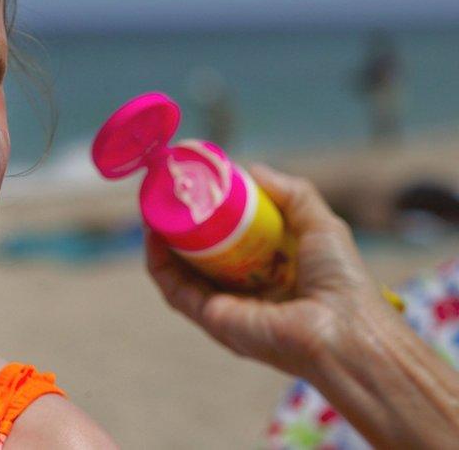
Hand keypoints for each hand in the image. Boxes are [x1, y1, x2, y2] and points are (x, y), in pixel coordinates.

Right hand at [146, 163, 395, 378]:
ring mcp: (224, 308)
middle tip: (168, 197)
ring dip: (162, 243)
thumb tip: (251, 170)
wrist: (344, 329)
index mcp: (269, 276)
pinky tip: (154, 235)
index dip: (210, 219)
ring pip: (180, 273)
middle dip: (179, 228)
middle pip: (199, 258)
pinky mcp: (211, 320)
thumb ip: (292, 195)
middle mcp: (243, 294)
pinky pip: (175, 290)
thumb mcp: (320, 224)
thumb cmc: (341, 281)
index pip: (229, 245)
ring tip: (154, 209)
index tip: (196, 191)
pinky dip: (159, 264)